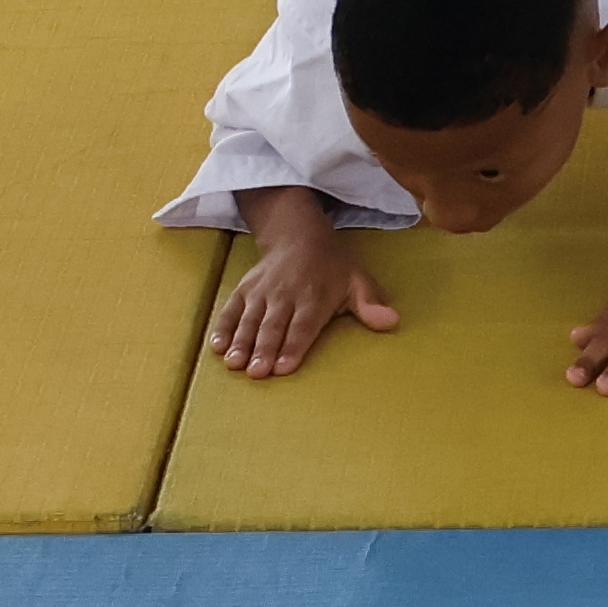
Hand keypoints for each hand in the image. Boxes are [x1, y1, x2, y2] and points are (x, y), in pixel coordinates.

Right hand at [210, 204, 391, 378]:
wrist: (298, 233)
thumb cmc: (332, 266)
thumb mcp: (357, 280)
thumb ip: (370, 305)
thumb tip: (391, 322)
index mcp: (314, 296)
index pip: (303, 325)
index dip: (293, 347)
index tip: (283, 368)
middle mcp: (285, 294)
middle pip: (273, 326)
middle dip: (263, 350)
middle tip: (256, 372)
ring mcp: (262, 291)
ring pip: (249, 319)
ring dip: (241, 342)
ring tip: (234, 364)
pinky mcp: (245, 289)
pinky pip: (231, 308)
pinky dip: (223, 327)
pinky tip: (216, 347)